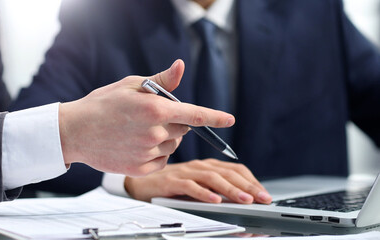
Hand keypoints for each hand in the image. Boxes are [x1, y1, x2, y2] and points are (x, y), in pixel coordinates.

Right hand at [58, 60, 234, 176]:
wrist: (75, 132)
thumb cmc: (102, 104)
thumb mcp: (130, 86)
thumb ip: (161, 81)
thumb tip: (181, 67)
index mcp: (154, 109)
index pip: (194, 115)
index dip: (215, 117)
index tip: (230, 120)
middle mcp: (154, 133)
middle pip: (183, 130)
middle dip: (175, 122)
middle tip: (151, 118)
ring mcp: (147, 153)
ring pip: (172, 145)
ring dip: (165, 138)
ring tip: (139, 132)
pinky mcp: (140, 169)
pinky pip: (162, 160)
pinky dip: (156, 154)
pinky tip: (136, 145)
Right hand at [125, 159, 271, 203]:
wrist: (141, 182)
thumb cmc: (172, 184)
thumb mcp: (197, 185)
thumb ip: (215, 188)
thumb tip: (241, 199)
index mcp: (207, 165)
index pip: (235, 169)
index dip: (251, 180)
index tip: (264, 194)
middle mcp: (199, 166)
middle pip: (227, 173)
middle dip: (248, 186)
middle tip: (262, 198)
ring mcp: (185, 172)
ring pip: (212, 178)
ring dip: (230, 190)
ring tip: (245, 200)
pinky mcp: (172, 181)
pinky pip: (190, 187)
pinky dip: (204, 194)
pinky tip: (215, 201)